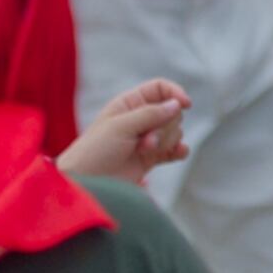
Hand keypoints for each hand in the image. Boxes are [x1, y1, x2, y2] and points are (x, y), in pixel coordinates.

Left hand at [57, 80, 189, 181]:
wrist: (87, 183)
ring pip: (175, 131)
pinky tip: (177, 153)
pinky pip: (176, 149)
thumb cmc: (95, 151)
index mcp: (129, 104)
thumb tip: (177, 104)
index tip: (185, 104)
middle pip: (171, 112)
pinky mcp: (152, 157)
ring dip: (165, 141)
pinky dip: (179, 150)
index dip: (174, 93)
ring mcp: (147, 138)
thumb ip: (150, 114)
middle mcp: (140, 119)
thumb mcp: (120, 127)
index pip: (160, 88)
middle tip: (145, 141)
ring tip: (143, 151)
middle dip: (164, 126)